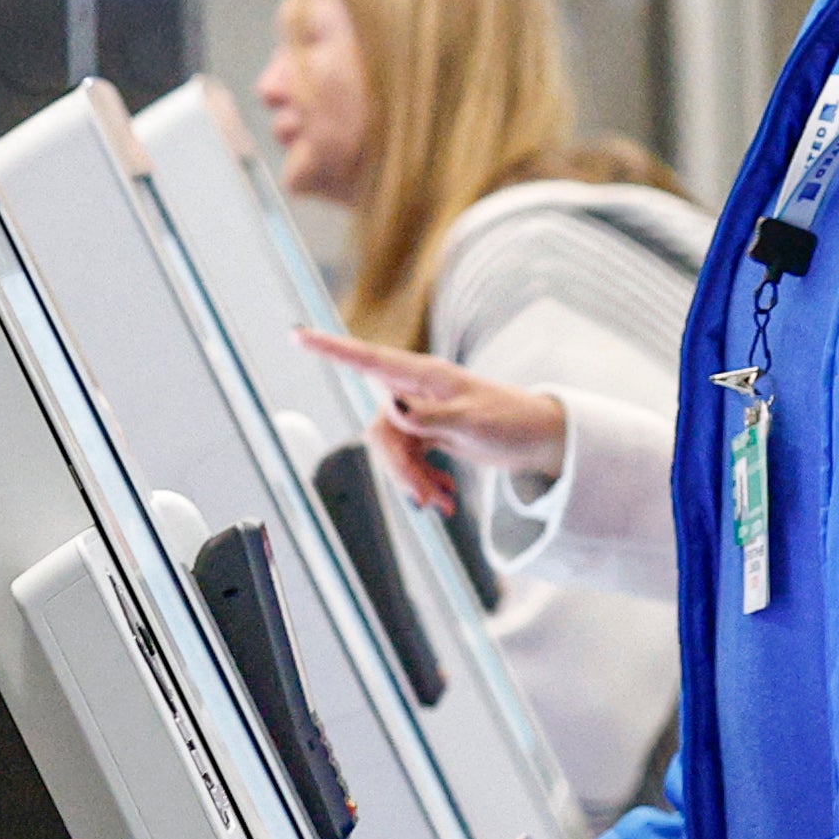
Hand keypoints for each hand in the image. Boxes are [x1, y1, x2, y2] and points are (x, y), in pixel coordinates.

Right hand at [294, 331, 570, 516]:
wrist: (541, 439)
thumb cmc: (512, 421)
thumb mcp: (472, 422)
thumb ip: (429, 417)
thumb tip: (391, 409)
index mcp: (424, 376)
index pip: (368, 360)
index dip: (330, 348)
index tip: (297, 334)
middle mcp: (417, 391)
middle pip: (381, 429)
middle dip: (398, 468)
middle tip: (426, 499)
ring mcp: (422, 412)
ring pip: (394, 450)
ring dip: (414, 481)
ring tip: (442, 504)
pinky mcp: (431, 432)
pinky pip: (411, 459)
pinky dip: (424, 481)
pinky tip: (445, 498)